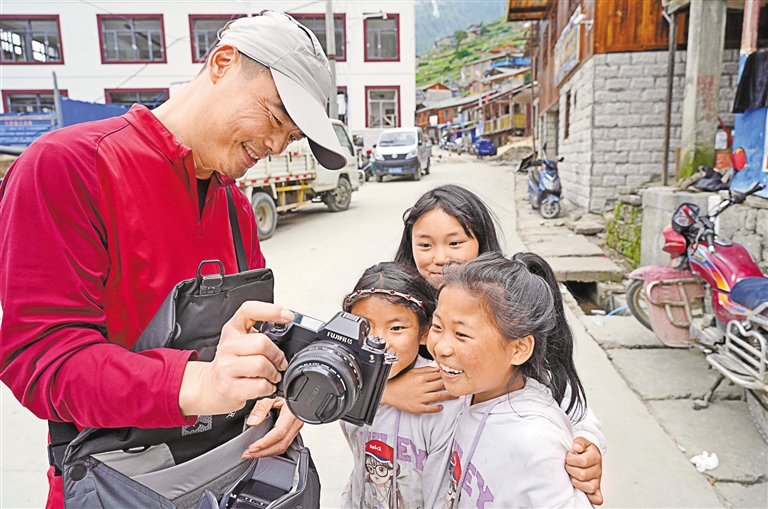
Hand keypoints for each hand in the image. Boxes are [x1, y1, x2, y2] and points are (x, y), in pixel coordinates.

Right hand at [179, 301, 292, 416]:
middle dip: (278, 355)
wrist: (209, 388)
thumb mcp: (241, 342)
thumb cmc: (231, 363)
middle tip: (281, 363)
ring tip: (273, 376)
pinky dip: (269, 387)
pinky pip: (260, 385)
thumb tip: (287, 335)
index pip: (249, 310)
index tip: (288, 316)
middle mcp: (227, 346)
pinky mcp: (229, 388)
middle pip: (262, 343)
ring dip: (274, 373)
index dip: (271, 311)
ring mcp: (226, 367)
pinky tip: (266, 386)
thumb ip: (259, 335)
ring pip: (262, 365)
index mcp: (233, 329)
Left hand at [242, 397, 303, 459]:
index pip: (279, 433)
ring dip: (266, 453)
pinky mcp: (293, 432)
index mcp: (291, 414)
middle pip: (281, 445)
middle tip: (248, 454)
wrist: (293, 395)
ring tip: (252, 454)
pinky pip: (284, 445)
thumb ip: (261, 408)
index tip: (252, 447)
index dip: (265, 443)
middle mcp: (296, 424)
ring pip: (283, 447)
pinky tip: (262, 450)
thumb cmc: (284, 394)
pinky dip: (272, 450)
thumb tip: (253, 422)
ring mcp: (296, 429)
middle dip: (263, 452)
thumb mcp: (270, 396)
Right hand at [381, 366, 456, 413]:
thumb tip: (437, 368)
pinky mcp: (418, 407)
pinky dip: (437, 408)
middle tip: (461, 385)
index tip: (456, 375)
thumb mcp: (412, 372)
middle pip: (441, 385)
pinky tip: (441, 407)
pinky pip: (430, 409)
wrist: (388, 391)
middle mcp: (422, 387)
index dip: (448, 375)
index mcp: (421, 377)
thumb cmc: (400, 381)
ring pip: (439, 396)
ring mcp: (420, 398)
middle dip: (452, 385)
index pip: (438, 375)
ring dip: (449, 396)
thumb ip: (425, 370)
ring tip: (456, 396)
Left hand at [566, 436, 602, 504]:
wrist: (590, 454)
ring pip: (589, 487)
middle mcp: (598, 470)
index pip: (583, 461)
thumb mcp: (581, 441)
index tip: (568, 456)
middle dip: (570, 470)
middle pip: (583, 475)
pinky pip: (597, 498)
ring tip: (572, 476)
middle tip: (568, 466)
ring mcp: (598, 480)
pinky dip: (590, 498)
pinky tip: (582, 492)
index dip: (571, 459)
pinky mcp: (597, 488)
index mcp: (595, 457)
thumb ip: (579, 442)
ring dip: (576, 482)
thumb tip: (576, 447)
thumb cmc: (584, 449)